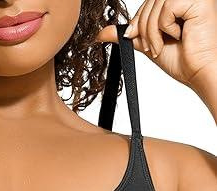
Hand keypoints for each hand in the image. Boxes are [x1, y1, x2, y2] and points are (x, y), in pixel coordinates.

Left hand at [96, 0, 216, 88]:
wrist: (200, 71)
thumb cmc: (184, 60)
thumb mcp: (149, 43)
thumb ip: (130, 35)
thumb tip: (103, 33)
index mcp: (178, 2)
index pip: (147, 3)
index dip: (137, 22)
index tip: (138, 39)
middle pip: (149, 2)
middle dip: (143, 30)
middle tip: (154, 47)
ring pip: (155, 6)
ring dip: (153, 32)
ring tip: (163, 46)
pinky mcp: (198, 0)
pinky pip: (166, 9)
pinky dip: (166, 28)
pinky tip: (181, 36)